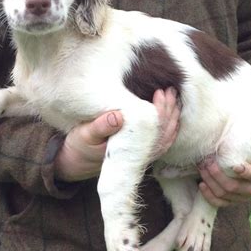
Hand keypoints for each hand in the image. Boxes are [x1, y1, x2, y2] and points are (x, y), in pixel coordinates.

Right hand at [55, 87, 180, 181]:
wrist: (77, 161)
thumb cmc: (81, 145)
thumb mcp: (86, 134)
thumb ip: (100, 126)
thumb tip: (118, 117)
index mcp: (129, 149)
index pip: (153, 129)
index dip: (159, 110)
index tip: (159, 92)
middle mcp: (139, 154)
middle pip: (164, 132)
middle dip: (170, 109)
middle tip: (170, 89)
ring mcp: (141, 154)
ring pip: (166, 136)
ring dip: (172, 116)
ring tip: (172, 96)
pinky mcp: (140, 151)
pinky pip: (161, 140)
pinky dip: (169, 126)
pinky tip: (171, 113)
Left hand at [198, 122, 250, 206]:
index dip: (245, 172)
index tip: (233, 165)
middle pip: (233, 187)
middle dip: (218, 175)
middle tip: (207, 162)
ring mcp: (242, 196)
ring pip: (223, 194)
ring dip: (210, 182)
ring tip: (202, 167)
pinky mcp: (232, 200)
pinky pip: (219, 203)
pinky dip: (209, 196)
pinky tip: (201, 184)